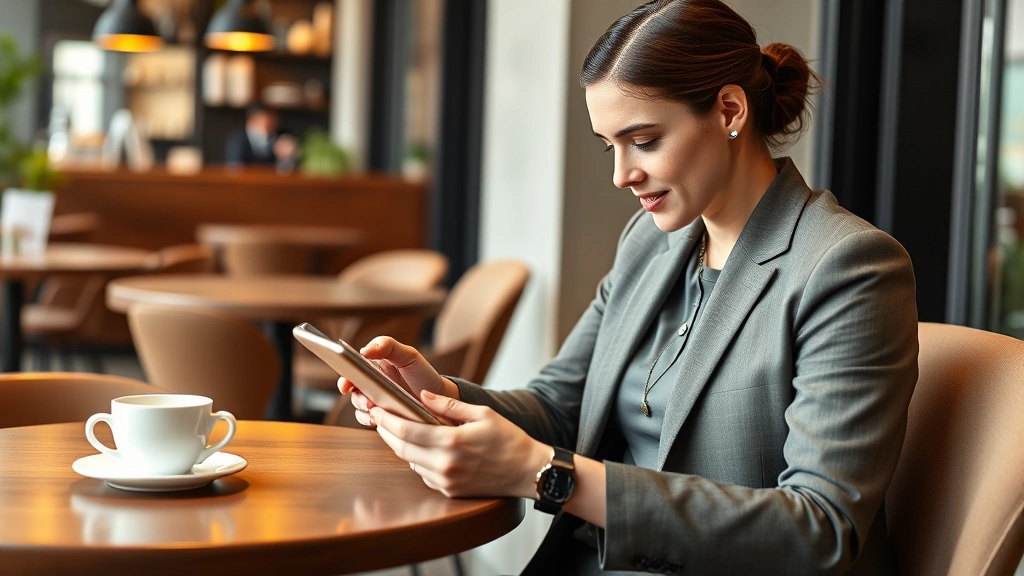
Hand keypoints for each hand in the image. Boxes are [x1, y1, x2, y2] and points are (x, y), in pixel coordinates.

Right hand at [338, 336, 459, 427]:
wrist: (440, 399)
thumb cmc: (423, 374)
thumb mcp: (408, 355)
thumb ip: (388, 346)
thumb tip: (364, 350)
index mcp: (375, 366)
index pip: (351, 370)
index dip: (345, 377)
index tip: (346, 385)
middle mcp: (372, 383)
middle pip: (352, 390)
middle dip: (356, 396)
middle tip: (368, 401)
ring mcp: (376, 400)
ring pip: (358, 406)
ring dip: (362, 409)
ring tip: (375, 410)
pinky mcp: (382, 416)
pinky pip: (367, 419)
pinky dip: (369, 420)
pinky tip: (378, 419)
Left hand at [370, 390, 552, 498]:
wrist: (528, 471)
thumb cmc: (509, 439)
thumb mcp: (482, 414)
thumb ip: (449, 406)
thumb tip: (422, 396)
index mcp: (452, 442)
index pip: (406, 431)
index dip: (386, 419)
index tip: (376, 408)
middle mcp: (445, 465)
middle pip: (401, 448)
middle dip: (386, 431)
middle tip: (379, 416)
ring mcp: (446, 481)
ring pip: (411, 462)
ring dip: (401, 446)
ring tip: (398, 429)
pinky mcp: (450, 491)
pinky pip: (424, 474)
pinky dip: (418, 459)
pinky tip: (421, 447)